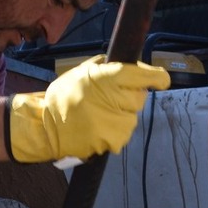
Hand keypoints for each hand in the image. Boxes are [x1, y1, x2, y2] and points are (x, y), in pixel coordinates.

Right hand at [6, 56, 170, 163]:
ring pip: (133, 115)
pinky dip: (116, 130)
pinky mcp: (114, 140)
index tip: (161, 80)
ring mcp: (116, 122)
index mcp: (108, 77)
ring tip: (101, 114)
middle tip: (112, 98)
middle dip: (131, 96)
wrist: (46, 128)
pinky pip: (124, 132)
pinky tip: (99, 127)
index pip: (144, 75)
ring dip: (123, 114)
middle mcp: (115, 98)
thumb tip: (131, 66)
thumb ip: (106, 68)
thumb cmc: (63, 97)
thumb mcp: (81, 72)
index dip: (157, 77)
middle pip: (140, 96)